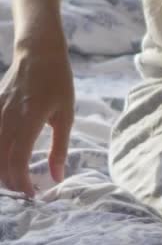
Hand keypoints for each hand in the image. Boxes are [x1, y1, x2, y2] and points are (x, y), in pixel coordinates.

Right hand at [0, 44, 73, 196]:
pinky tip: (4, 161)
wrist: (38, 54)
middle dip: (11, 182)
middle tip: (26, 191)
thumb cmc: (58, 83)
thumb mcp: (66, 115)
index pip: (18, 160)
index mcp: (29, 120)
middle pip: (0, 161)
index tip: (33, 194)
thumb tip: (57, 176)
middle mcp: (7, 118)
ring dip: (0, 171)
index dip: (23, 182)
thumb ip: (60, 148)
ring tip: (16, 179)